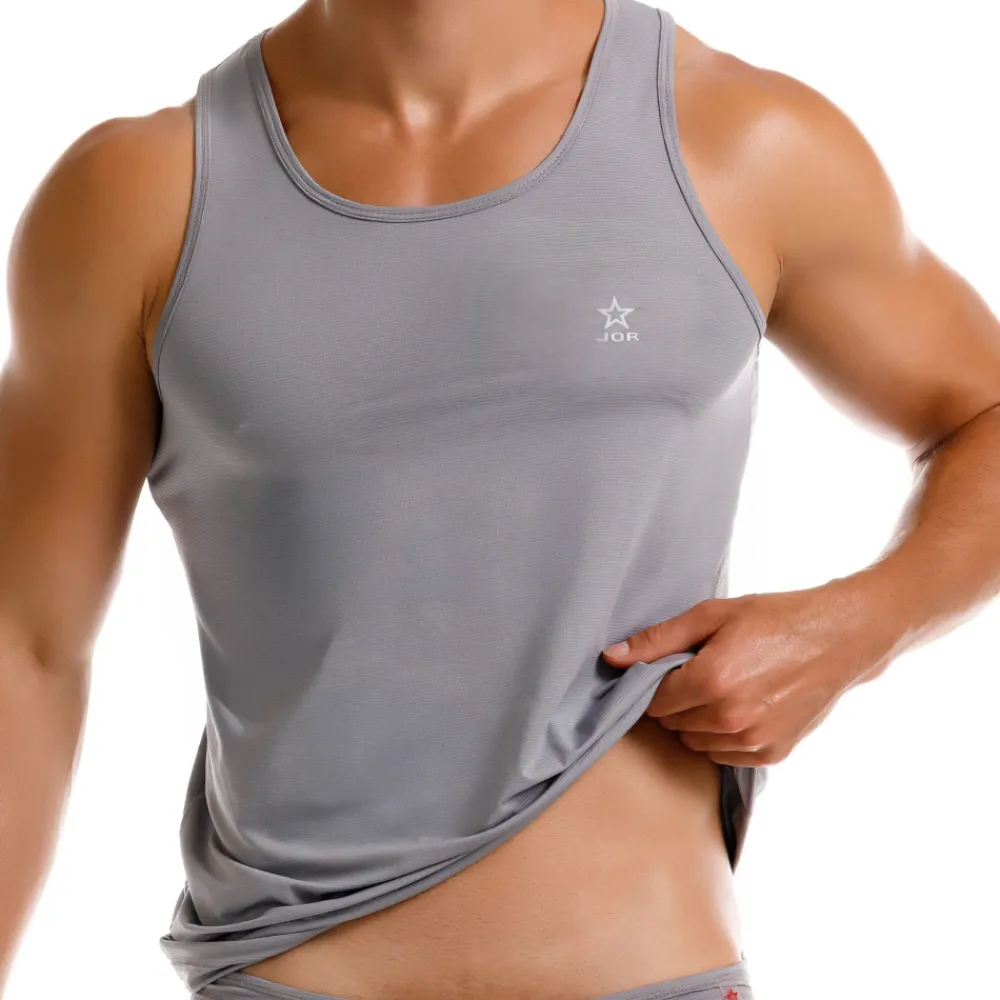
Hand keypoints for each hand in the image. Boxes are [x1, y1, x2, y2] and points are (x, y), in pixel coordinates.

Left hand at [601, 578, 901, 765]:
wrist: (842, 637)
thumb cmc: (776, 618)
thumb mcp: (713, 615)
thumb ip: (658, 639)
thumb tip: (611, 657)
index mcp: (712, 681)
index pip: (652, 700)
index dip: (654, 683)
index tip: (670, 666)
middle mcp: (731, 718)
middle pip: (670, 723)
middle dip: (675, 700)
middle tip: (699, 672)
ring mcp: (753, 741)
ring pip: (693, 742)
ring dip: (696, 720)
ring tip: (722, 687)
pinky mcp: (771, 754)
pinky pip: (721, 755)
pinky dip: (721, 735)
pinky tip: (740, 705)